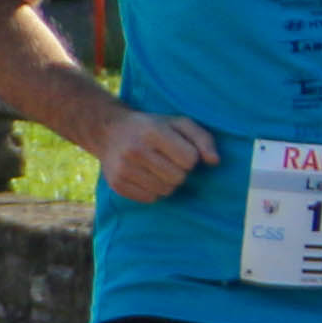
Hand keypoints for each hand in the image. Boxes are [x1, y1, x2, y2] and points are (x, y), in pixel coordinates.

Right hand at [95, 108, 219, 203]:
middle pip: (178, 178)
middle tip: (167, 161)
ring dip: (167, 182)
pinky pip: (150, 199)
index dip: (189, 156)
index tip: (178, 150)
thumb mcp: (178, 123)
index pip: (189, 159)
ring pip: (165, 190)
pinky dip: (153, 191)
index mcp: (152, 132)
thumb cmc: (151, 127)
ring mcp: (123, 169)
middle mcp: (135, 151)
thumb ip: (203, 138)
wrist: (107, 131)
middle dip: (178, 171)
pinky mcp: (117, 184)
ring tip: (157, 169)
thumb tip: (214, 162)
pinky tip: (145, 177)